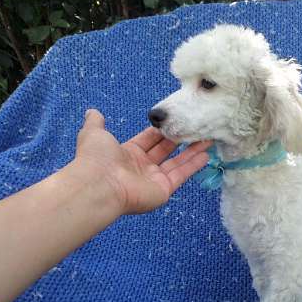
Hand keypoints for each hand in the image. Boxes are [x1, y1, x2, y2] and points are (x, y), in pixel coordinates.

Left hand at [74, 109, 210, 214]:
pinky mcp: (163, 190)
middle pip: (166, 150)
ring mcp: (154, 179)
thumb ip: (96, 123)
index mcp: (128, 154)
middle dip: (181, 138)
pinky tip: (206, 154)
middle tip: (197, 126)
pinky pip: (181, 175)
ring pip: (177, 162)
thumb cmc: (97, 159)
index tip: (176, 119)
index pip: (149, 139)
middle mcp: (142, 167)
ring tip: (208, 138)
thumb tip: (92, 111)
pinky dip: (193, 165)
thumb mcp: (94, 134)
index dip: (162, 130)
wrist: (99, 185)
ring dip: (192, 150)